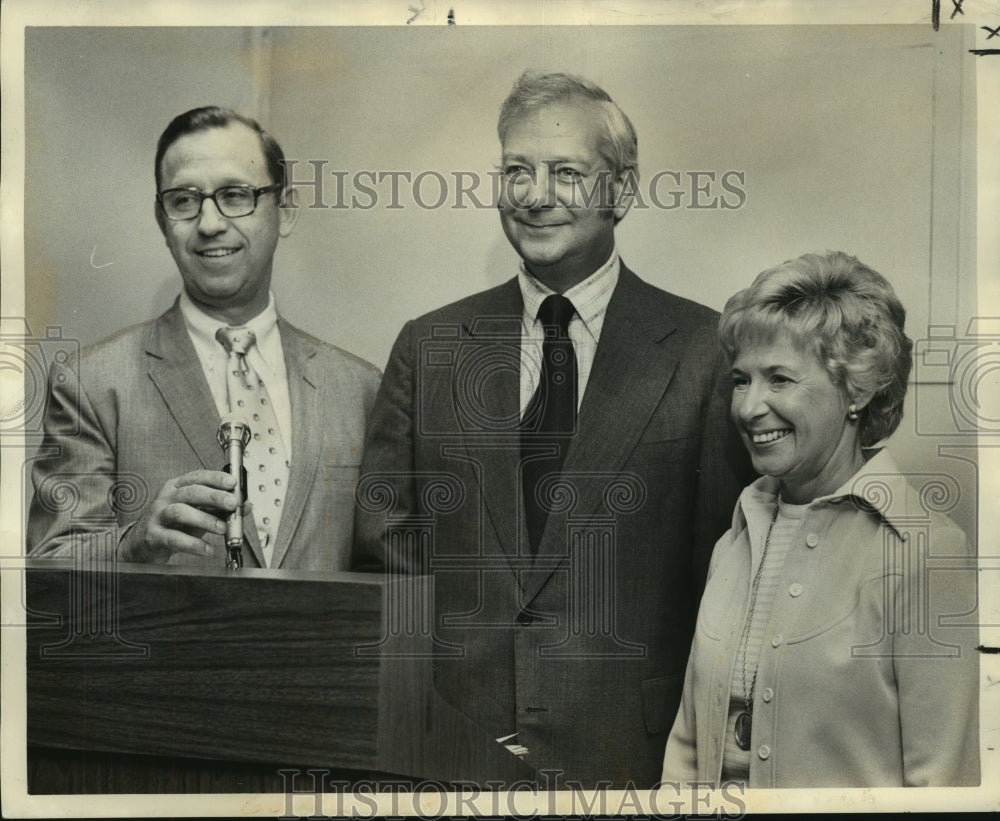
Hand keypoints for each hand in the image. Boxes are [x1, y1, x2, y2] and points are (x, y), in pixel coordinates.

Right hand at [119, 470, 237, 563]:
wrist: (142, 542)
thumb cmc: (173, 524)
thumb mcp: (198, 513)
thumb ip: (221, 509)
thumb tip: (246, 505)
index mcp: (177, 487)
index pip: (197, 477)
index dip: (215, 478)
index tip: (232, 482)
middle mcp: (166, 498)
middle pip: (190, 492)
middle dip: (214, 496)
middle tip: (232, 504)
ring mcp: (158, 516)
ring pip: (180, 512)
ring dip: (204, 519)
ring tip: (222, 528)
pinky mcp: (153, 536)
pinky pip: (173, 538)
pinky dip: (193, 544)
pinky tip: (207, 549)